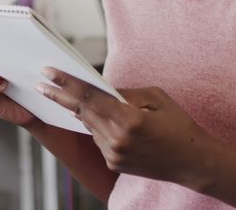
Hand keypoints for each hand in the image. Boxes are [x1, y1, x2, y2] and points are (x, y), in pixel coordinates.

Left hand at [36, 67, 216, 188]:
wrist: (194, 163)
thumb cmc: (179, 126)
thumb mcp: (156, 98)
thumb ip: (126, 92)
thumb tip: (102, 88)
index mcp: (129, 120)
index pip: (90, 97)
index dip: (67, 83)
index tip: (50, 72)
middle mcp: (117, 140)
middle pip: (81, 112)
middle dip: (60, 96)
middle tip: (41, 84)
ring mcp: (114, 155)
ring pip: (90, 125)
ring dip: (82, 111)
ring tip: (71, 96)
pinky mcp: (114, 163)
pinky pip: (99, 138)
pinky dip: (98, 126)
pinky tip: (103, 119)